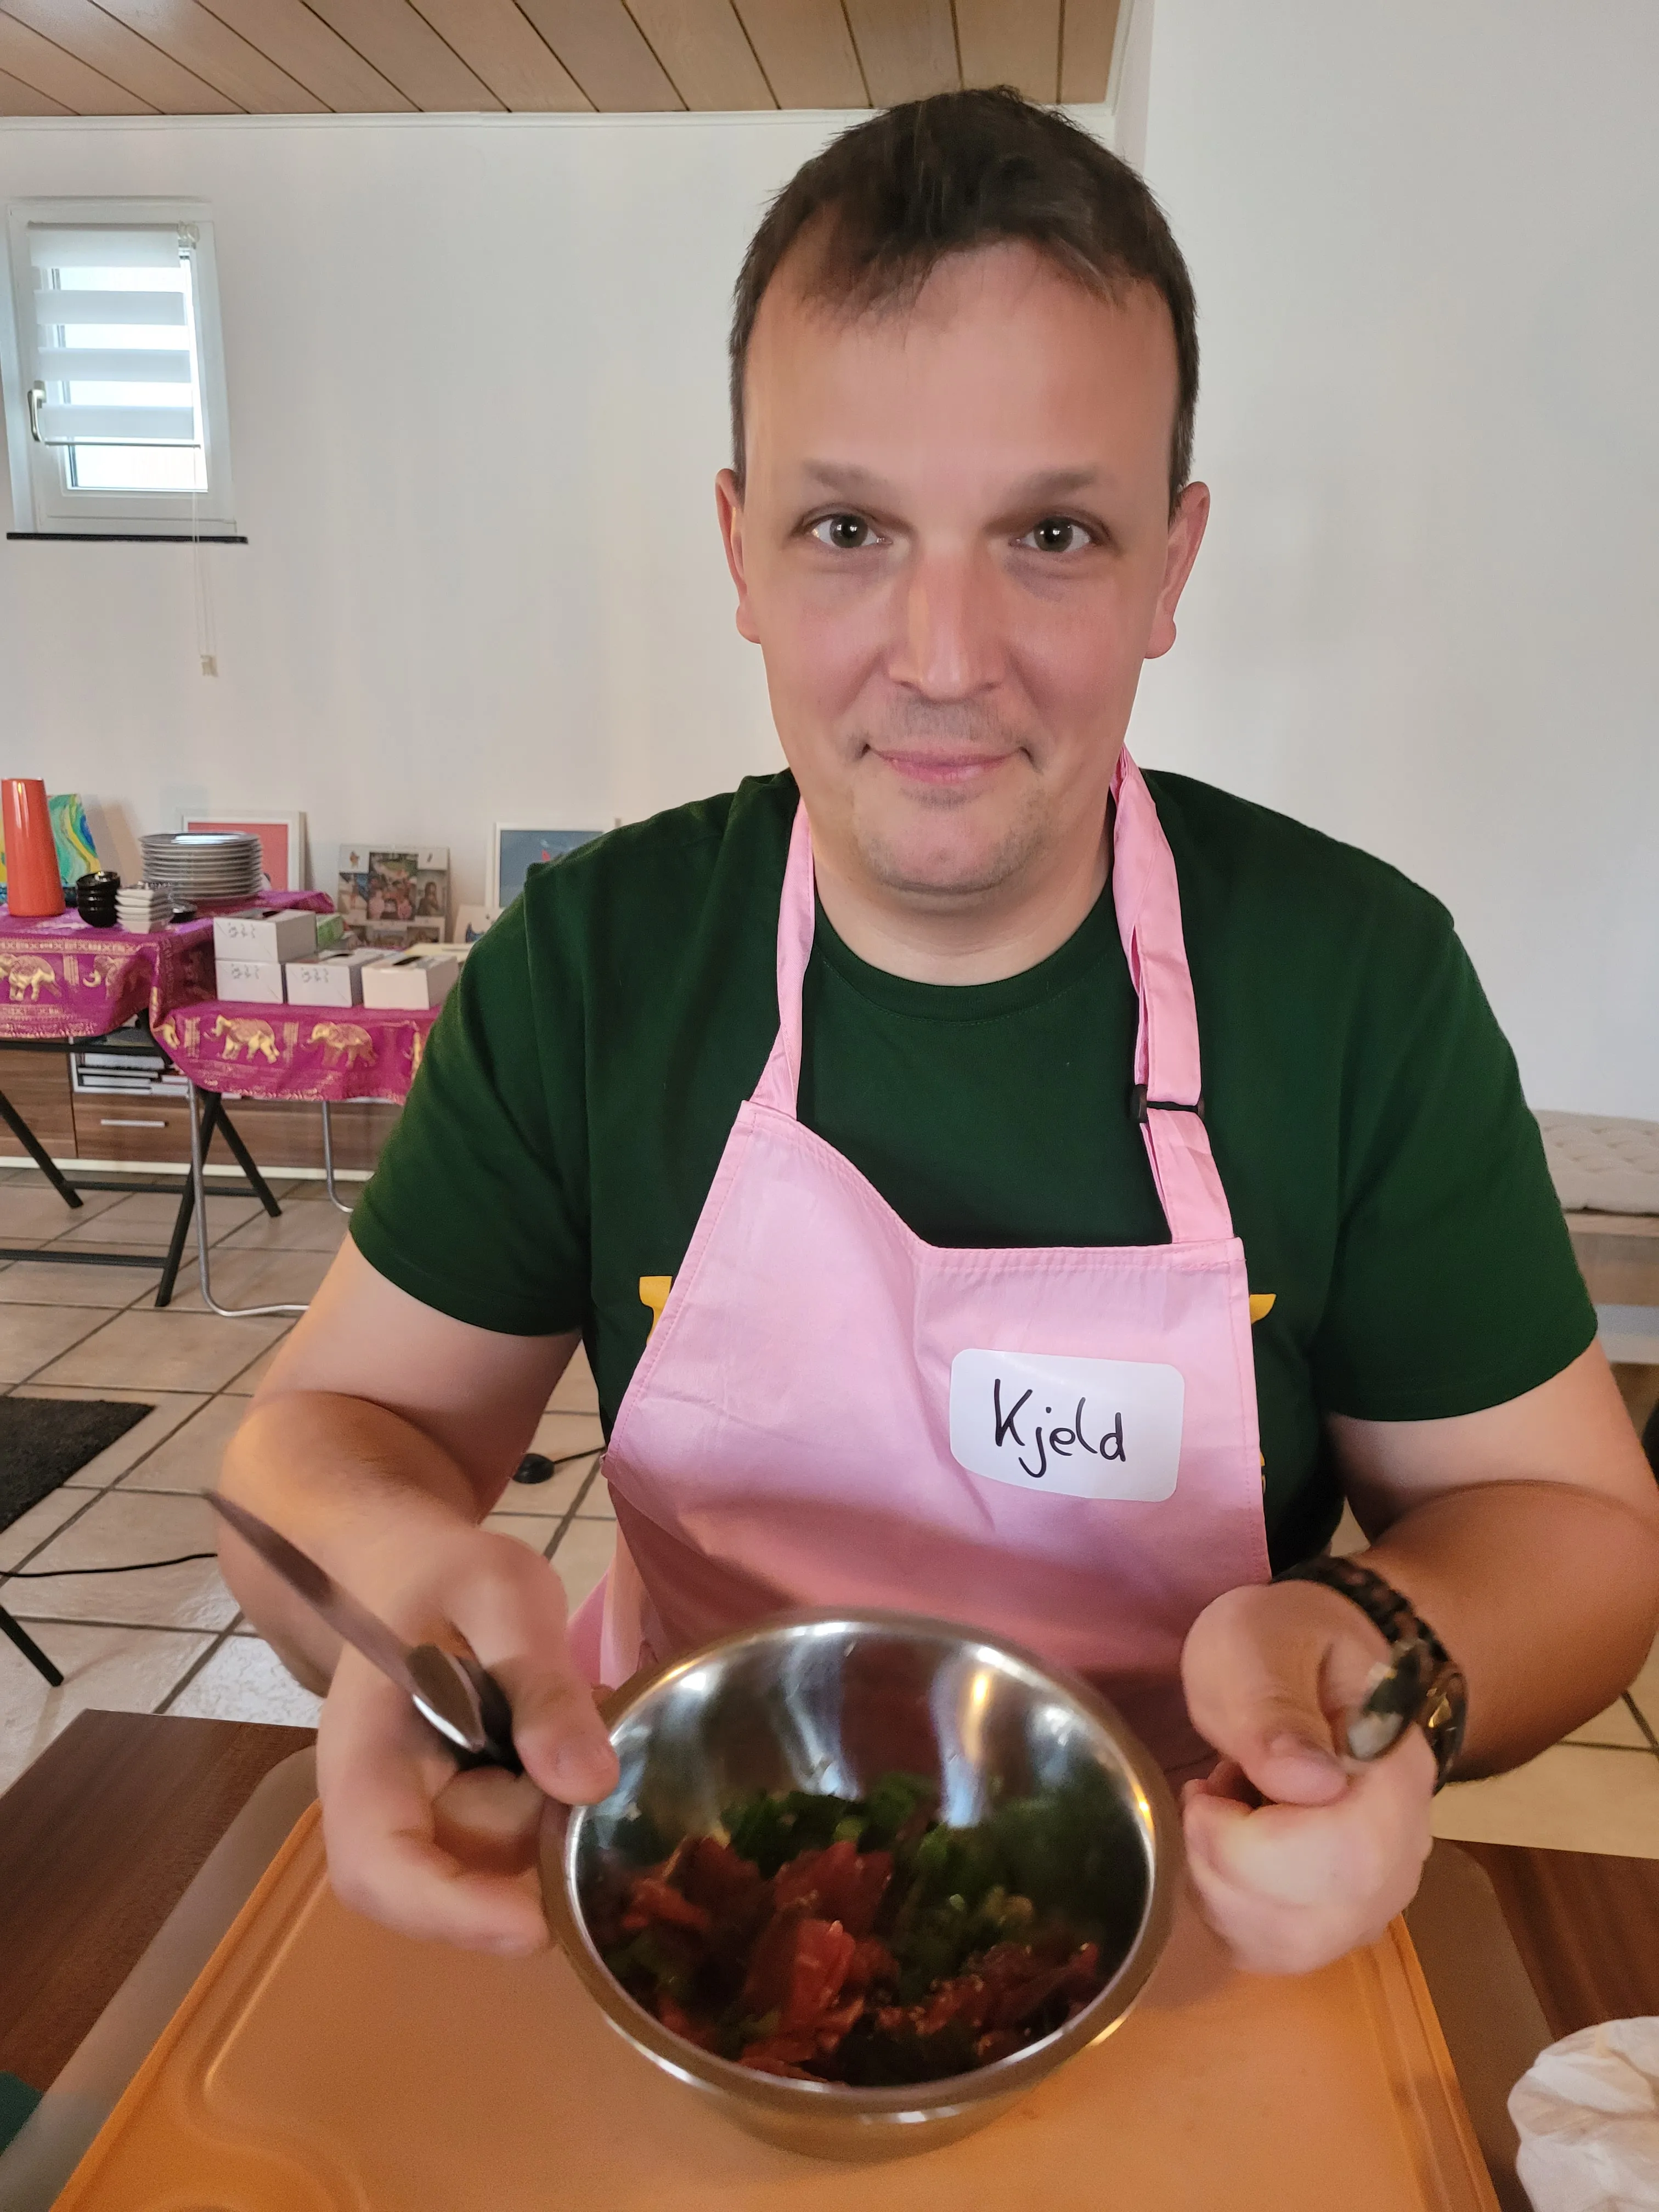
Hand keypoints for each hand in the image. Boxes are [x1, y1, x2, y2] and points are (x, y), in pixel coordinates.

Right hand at [315, 1519, 617, 1956]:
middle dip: (542, 1824)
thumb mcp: (502, 1593)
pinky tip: (571, 1742)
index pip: (379, 1867)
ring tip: (576, 1718)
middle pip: (466, 1869)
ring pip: (506, 1862)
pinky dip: (561, 1806)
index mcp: (362, 1758)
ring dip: (559, 1811)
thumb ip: (539, 1680)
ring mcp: (422, 1821)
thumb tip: (588, 1784)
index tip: (535, 1927)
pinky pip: (521, 1843)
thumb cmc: (442, 1575)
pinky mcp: (463, 1819)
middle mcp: (382, 1809)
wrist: (404, 1572)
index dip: (452, 1911)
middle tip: (583, 1730)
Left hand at [1178, 1579, 1434, 1975]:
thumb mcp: (1257, 1644)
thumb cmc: (1280, 1647)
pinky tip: (1225, 1854)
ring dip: (1221, 1889)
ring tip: (1223, 1817)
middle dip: (1226, 1867)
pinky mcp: (1339, 1918)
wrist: (1307, 1665)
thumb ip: (1274, 1706)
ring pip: (1293, 1946)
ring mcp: (1377, 1891)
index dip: (1251, 1842)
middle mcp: (1405, 1846)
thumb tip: (1309, 1786)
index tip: (1208, 1787)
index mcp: (1395, 1768)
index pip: (1347, 1853)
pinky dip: (1227, 1914)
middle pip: (1320, 1914)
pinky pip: (1277, 1953)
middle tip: (1207, 1797)